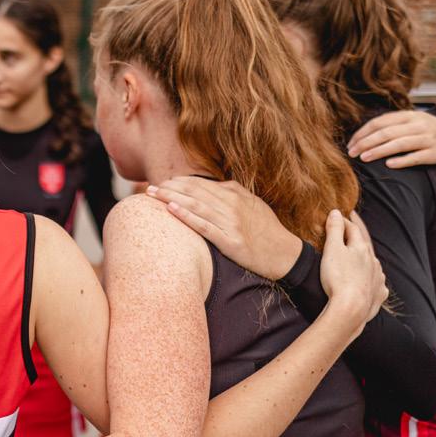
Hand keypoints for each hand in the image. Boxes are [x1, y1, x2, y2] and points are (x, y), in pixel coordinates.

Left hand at [146, 177, 301, 279]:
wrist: (285, 254)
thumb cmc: (266, 229)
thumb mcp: (252, 203)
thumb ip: (231, 192)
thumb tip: (210, 184)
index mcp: (235, 195)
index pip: (200, 183)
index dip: (179, 182)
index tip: (164, 182)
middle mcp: (231, 205)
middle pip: (194, 191)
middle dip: (169, 188)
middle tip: (150, 188)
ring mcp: (230, 223)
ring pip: (195, 205)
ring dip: (171, 198)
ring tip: (153, 195)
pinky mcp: (230, 241)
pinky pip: (204, 226)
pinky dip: (186, 216)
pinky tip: (171, 210)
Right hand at [319, 210, 386, 335]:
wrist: (351, 309)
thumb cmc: (338, 278)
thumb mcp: (332, 249)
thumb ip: (334, 230)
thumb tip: (336, 212)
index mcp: (362, 248)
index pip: (353, 229)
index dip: (344, 221)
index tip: (337, 215)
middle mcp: (374, 262)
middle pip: (364, 246)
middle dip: (356, 238)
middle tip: (349, 231)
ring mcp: (378, 278)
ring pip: (372, 264)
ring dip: (365, 259)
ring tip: (358, 257)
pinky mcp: (378, 294)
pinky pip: (376, 283)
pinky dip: (371, 279)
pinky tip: (368, 281)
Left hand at [348, 110, 435, 168]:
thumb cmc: (426, 130)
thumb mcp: (411, 121)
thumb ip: (391, 124)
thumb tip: (362, 133)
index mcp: (408, 115)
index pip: (379, 122)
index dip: (363, 133)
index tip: (350, 144)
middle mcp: (418, 125)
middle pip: (386, 133)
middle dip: (366, 143)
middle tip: (351, 153)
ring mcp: (427, 139)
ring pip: (400, 144)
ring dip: (379, 151)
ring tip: (364, 158)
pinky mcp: (434, 153)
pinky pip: (416, 157)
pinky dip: (402, 160)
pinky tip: (389, 164)